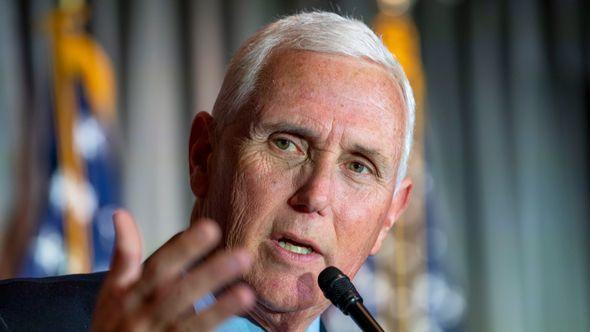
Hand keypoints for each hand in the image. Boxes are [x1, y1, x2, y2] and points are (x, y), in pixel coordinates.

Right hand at [91, 210, 254, 330]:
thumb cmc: (112, 323)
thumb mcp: (111, 291)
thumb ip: (123, 254)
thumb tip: (121, 212)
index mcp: (130, 295)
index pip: (158, 268)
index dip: (182, 249)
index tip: (211, 227)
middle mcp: (143, 316)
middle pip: (179, 294)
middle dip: (209, 275)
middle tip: (243, 256)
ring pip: (191, 324)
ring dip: (219, 309)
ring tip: (247, 293)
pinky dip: (213, 327)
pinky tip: (236, 314)